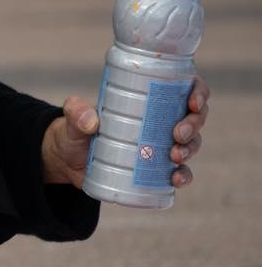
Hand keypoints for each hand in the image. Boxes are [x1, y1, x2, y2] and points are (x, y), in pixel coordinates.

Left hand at [41, 78, 210, 190]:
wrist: (68, 161)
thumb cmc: (75, 129)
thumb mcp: (72, 116)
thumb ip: (76, 112)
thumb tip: (92, 122)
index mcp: (149, 97)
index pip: (185, 88)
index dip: (198, 92)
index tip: (193, 102)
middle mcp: (161, 119)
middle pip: (194, 117)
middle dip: (194, 124)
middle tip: (178, 133)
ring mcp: (161, 145)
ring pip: (191, 144)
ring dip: (190, 149)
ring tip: (174, 156)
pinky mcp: (156, 169)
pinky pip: (179, 172)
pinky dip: (183, 176)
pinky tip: (176, 179)